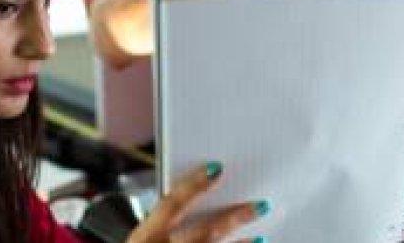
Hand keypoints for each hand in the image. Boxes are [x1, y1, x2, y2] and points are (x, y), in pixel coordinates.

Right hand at [127, 163, 265, 242]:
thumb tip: (201, 196)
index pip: (172, 204)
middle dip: (234, 218)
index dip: (194, 185)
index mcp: (145, 236)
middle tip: (260, 205)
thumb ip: (164, 224)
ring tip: (261, 238)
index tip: (218, 169)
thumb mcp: (142, 241)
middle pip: (205, 233)